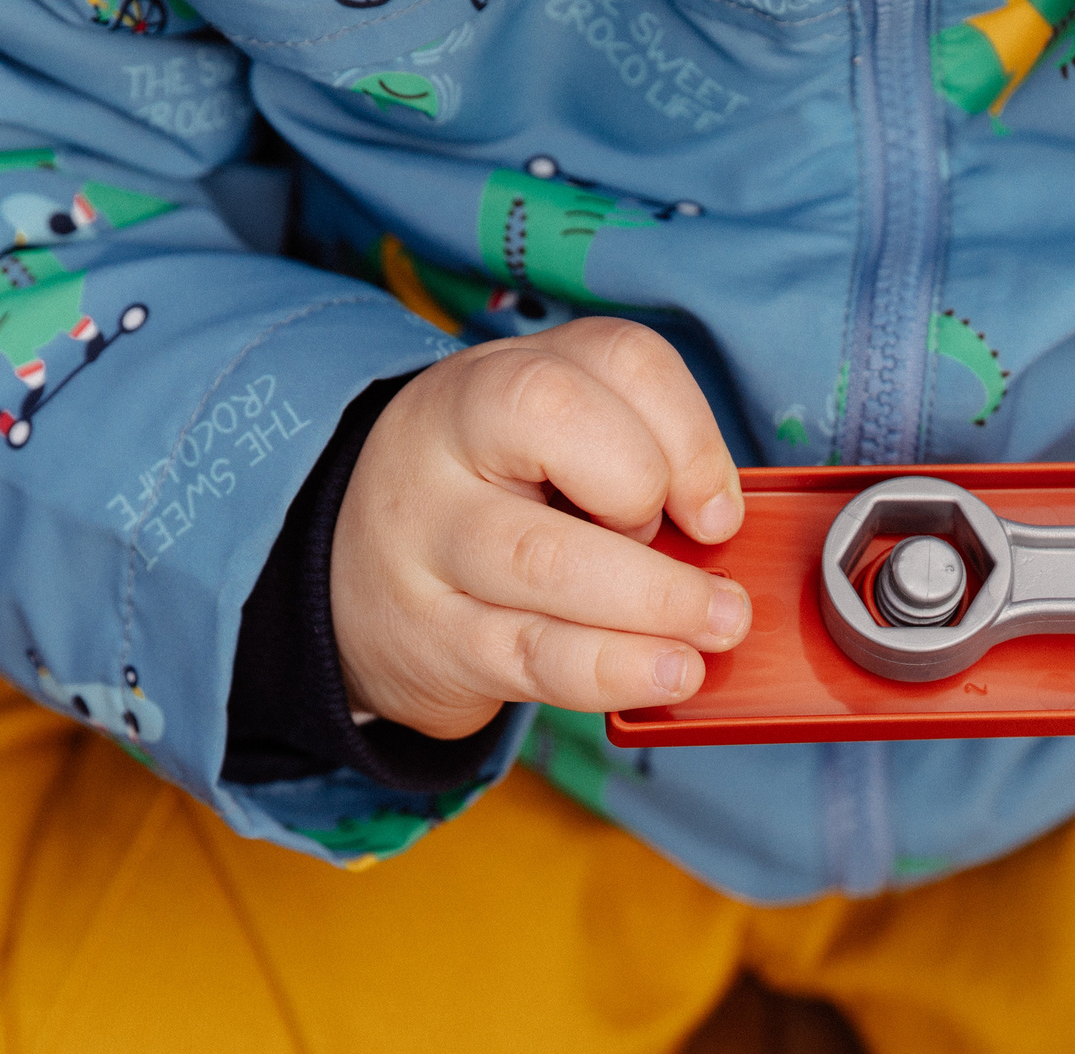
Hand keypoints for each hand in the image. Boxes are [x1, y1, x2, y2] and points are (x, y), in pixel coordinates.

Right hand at [332, 318, 749, 737]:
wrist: (354, 577)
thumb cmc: (492, 502)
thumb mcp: (552, 445)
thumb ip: (640, 458)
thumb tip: (720, 529)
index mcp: (501, 377)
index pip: (617, 358)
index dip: (690, 432)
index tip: (716, 511)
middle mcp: (451, 441)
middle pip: (558, 420)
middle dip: (653, 493)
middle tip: (712, 570)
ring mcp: (431, 540)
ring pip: (547, 556)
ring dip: (654, 600)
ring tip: (717, 629)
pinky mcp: (433, 636)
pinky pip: (531, 654)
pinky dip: (611, 669)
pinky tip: (664, 673)